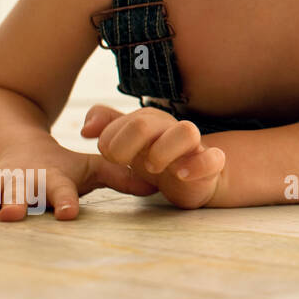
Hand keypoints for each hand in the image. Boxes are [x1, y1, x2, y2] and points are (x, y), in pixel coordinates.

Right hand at [0, 139, 158, 221]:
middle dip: (17, 202)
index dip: (65, 201)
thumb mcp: (90, 169)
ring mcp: (0, 181)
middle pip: (22, 193)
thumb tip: (156, 187)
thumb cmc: (60, 165)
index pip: (63, 190)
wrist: (16, 143)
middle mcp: (26, 180)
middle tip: (15, 213)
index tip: (68, 213)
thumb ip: (120, 178)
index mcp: (54, 178)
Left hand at [80, 104, 226, 209]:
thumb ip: (107, 128)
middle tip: (122, 162)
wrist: (194, 178)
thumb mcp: (129, 142)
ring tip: (153, 167)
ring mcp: (193, 146)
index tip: (108, 156)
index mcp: (151, 121)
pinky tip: (182, 175)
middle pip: (147, 120)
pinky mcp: (211, 165)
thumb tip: (86, 129)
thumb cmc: (157, 157)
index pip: (124, 119)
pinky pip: (213, 158)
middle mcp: (171, 128)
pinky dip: (198, 165)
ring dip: (163, 149)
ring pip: (187, 131)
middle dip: (126, 142)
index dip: (110, 139)